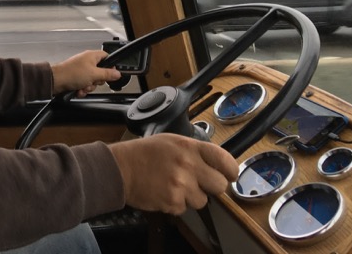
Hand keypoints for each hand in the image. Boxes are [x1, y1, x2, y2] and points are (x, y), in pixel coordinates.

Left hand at [51, 49, 121, 96]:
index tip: (111, 74)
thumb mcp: (94, 74)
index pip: (107, 57)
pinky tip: (78, 90)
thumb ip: (107, 74)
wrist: (56, 81)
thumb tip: (117, 73)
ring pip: (92, 81)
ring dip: (89, 87)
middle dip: (97, 81)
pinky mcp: (76, 78)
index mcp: (92, 56)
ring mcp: (81, 70)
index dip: (111, 66)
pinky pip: (84, 85)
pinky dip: (82, 89)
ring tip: (83, 87)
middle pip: (100, 72)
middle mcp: (87, 62)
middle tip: (92, 81)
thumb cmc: (71, 73)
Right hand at [109, 134, 238, 215]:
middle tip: (197, 182)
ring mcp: (181, 185)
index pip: (225, 161)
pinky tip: (164, 191)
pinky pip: (185, 208)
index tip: (229, 174)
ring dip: (191, 196)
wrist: (120, 168)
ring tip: (174, 185)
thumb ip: (196, 151)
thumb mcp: (172, 141)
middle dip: (211, 186)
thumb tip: (217, 165)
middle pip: (220, 185)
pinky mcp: (172, 201)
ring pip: (202, 200)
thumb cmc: (145, 153)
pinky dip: (176, 203)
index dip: (231, 171)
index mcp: (190, 147)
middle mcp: (188, 165)